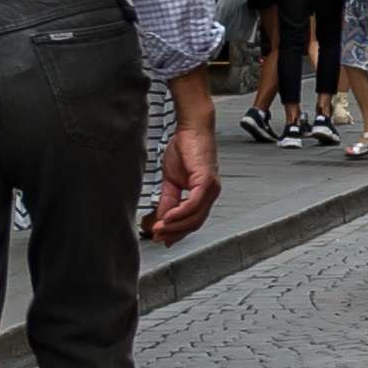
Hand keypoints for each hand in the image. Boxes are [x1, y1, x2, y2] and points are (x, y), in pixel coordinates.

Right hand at [145, 115, 218, 242]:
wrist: (191, 128)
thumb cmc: (184, 149)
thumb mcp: (171, 180)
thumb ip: (168, 200)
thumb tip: (161, 220)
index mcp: (203, 195)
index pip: (192, 221)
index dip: (176, 232)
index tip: (160, 238)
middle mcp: (210, 194)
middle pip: (195, 224)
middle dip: (174, 233)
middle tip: (157, 236)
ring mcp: (211, 188)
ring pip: (195, 217)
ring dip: (175, 226)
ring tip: (158, 229)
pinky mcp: (207, 181)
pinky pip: (194, 204)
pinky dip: (180, 213)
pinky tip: (167, 217)